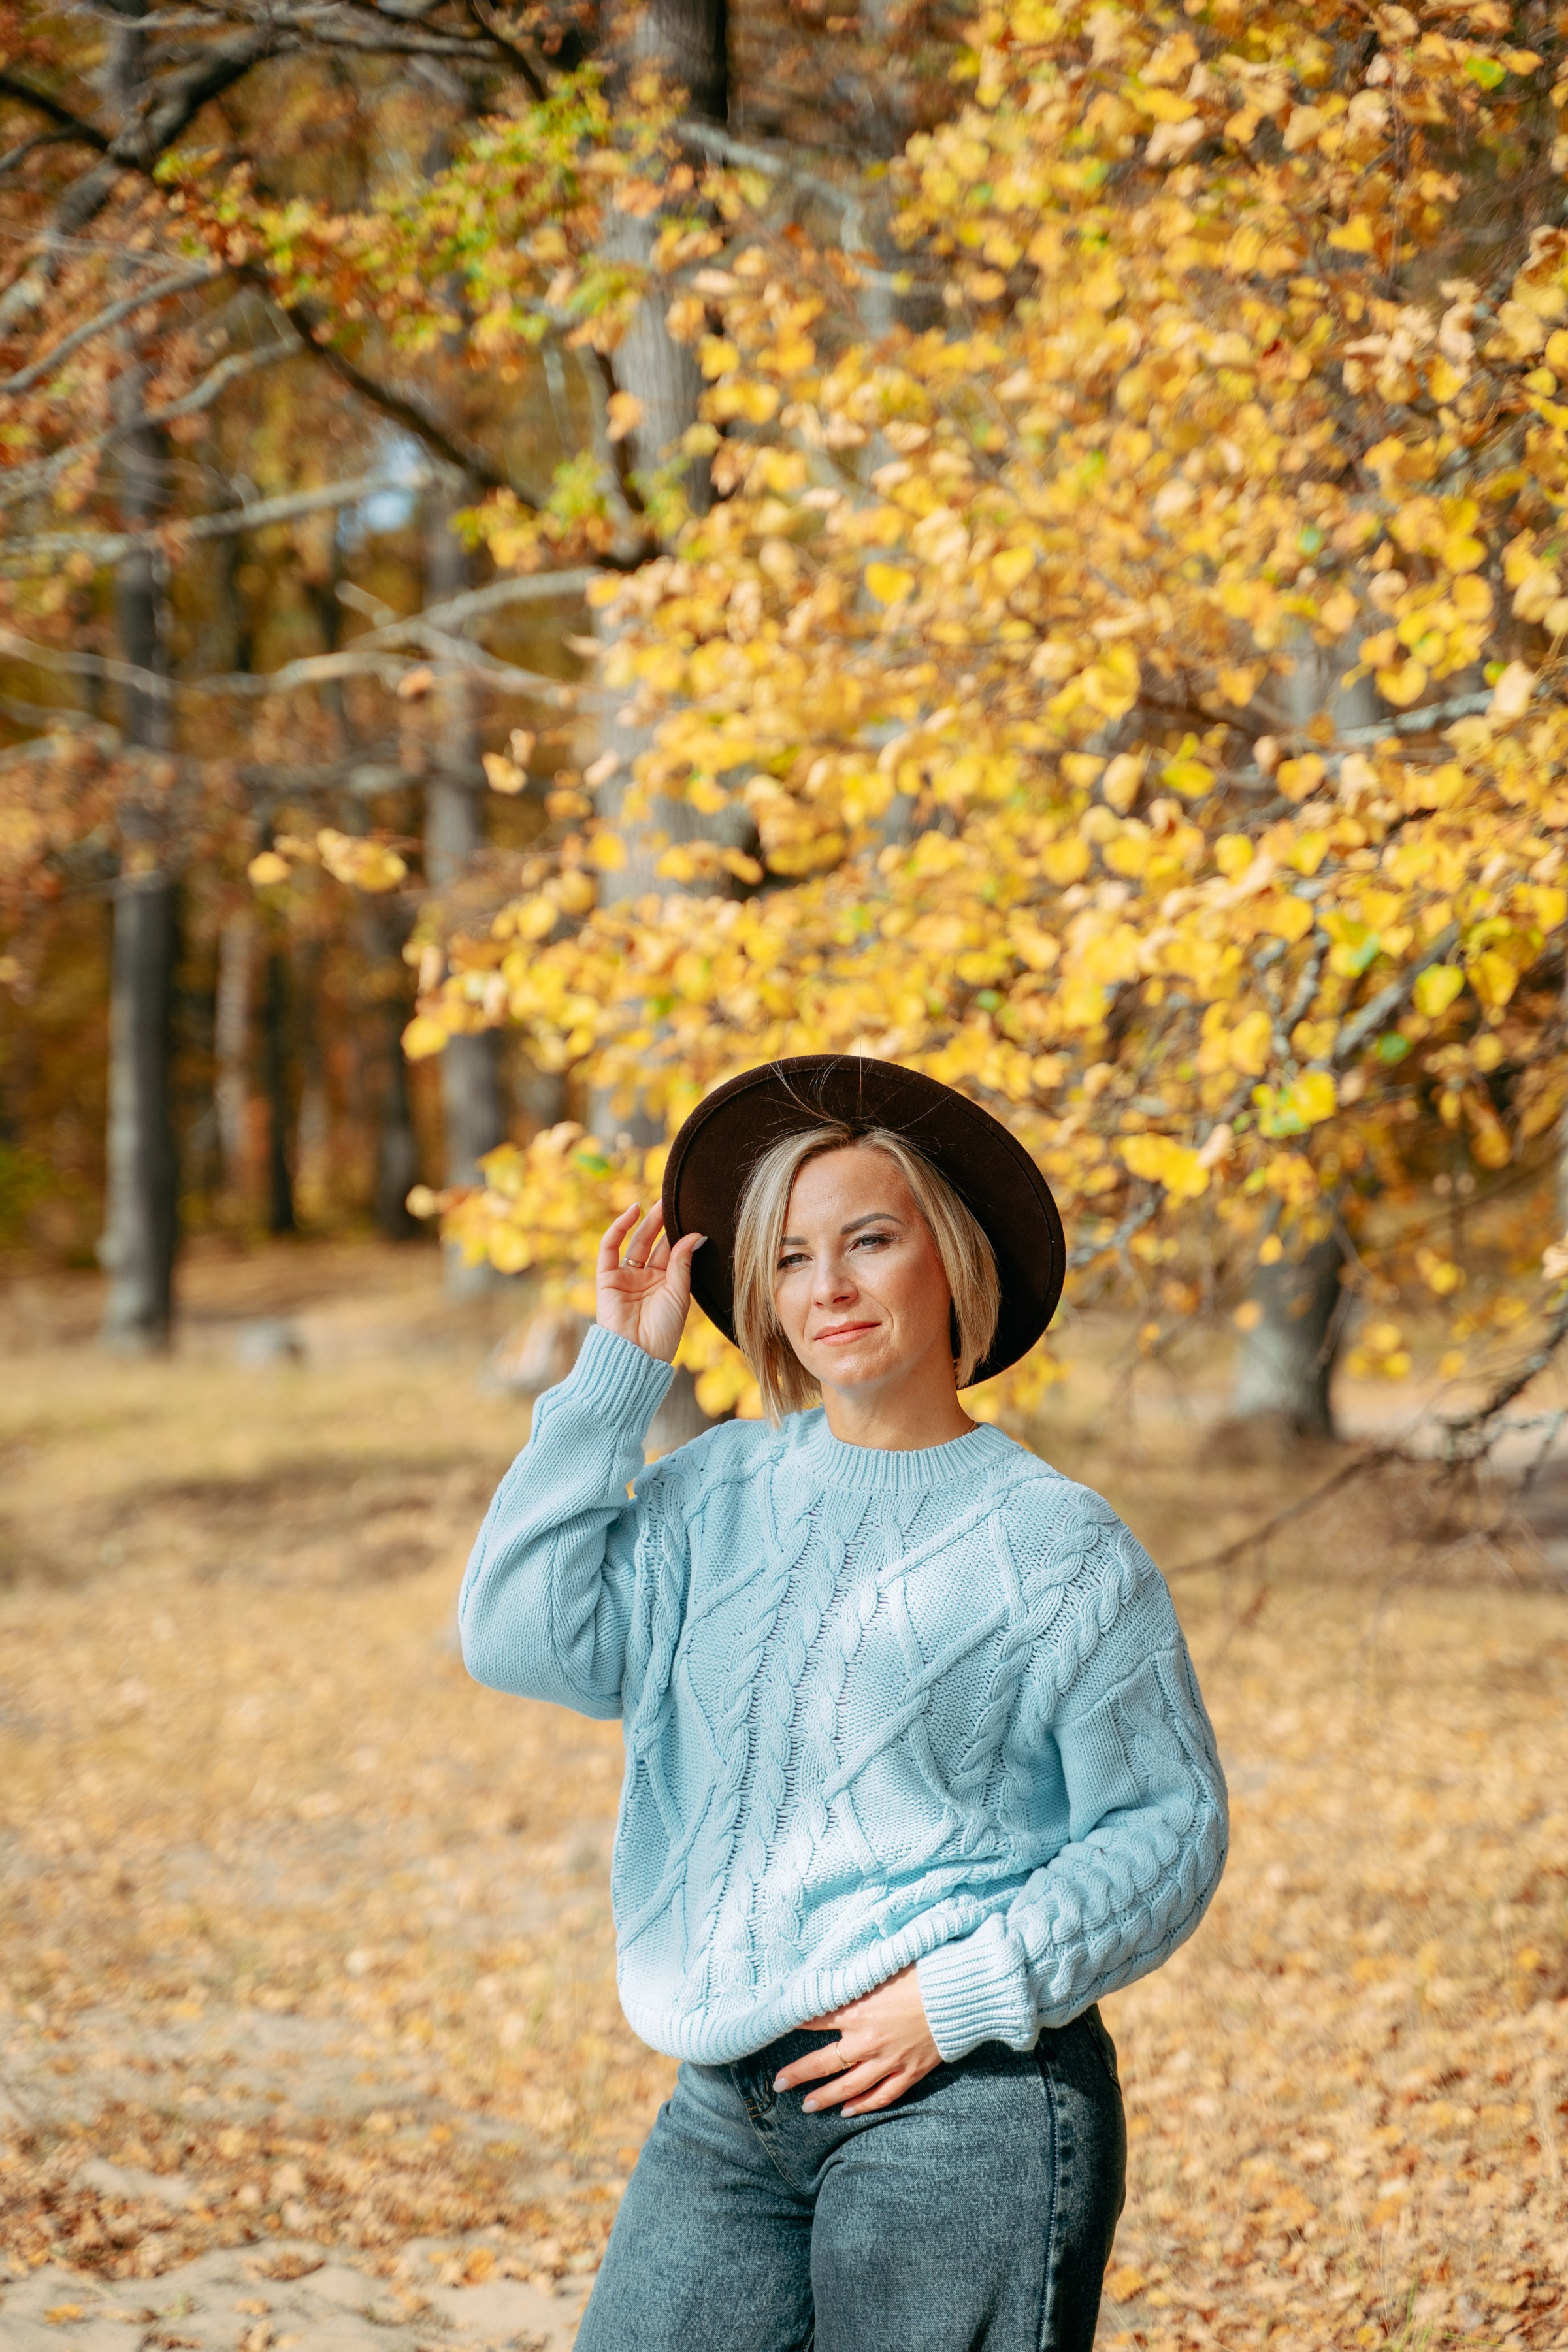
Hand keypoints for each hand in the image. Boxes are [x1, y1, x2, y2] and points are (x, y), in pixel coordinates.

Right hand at [595, 1202, 704, 1365]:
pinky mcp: (607, 1278)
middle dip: (663, 1223)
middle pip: (654, 1244)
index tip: (692, 1214)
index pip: (671, 1252)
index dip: (679, 1234)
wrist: (638, 1354)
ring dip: (646, 1223)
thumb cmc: (663, 1331)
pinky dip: (618, 1229)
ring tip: (660, 1204)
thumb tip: (697, 1235)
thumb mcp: (678, 1293)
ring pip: (635, 1243)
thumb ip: (682, 1262)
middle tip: (675, 1201)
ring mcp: (625, 1277)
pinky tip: (632, 1212)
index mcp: (665, 1283)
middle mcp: (645, 1278)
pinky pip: (609, 1248)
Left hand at [773, 1965, 940, 2116]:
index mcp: (857, 2010)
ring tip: (806, 2106)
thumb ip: (856, 1975)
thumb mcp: (882, 1966)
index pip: (815, 2019)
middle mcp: (867, 2040)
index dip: (793, 2022)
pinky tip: (848, 2110)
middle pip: (824, 2063)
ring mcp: (888, 2061)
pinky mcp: (909, 2072)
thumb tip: (834, 1971)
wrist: (960, 1994)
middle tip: (779, 2083)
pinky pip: (881, 2096)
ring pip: (849, 2087)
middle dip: (798, 2074)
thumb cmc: (923, 1971)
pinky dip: (863, 2105)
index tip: (775, 2027)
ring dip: (825, 2097)